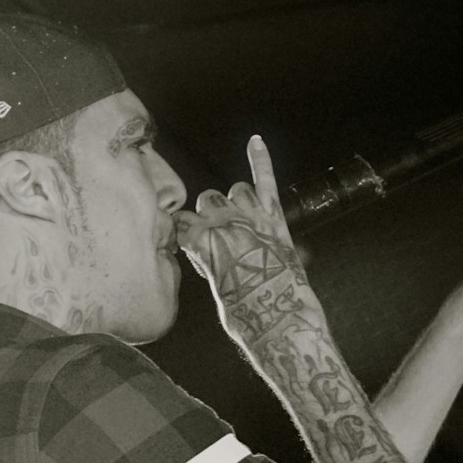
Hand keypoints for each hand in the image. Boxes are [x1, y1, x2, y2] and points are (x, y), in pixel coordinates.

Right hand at [174, 136, 319, 346]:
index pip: (180, 222)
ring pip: (235, 190)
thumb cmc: (245, 316)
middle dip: (208, 215)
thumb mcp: (214, 289)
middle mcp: (225, 223)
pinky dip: (262, 160)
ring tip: (236, 222)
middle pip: (207, 201)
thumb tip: (204, 249)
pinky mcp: (275, 219)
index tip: (182, 243)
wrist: (282, 322)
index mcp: (202, 242)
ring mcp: (252, 217)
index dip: (181, 233)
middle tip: (215, 238)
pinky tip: (255, 141)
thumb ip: (208, 261)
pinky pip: (266, 182)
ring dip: (233, 202)